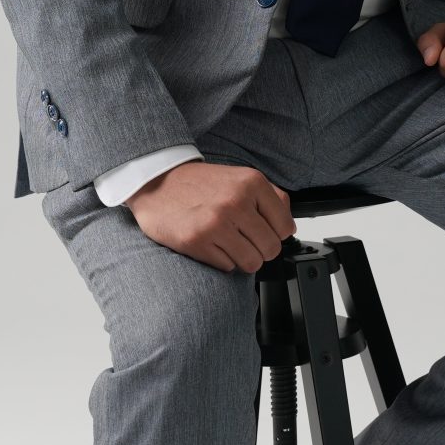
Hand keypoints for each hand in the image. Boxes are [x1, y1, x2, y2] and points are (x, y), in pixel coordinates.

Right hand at [125, 160, 294, 271]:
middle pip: (270, 249)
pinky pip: (227, 266)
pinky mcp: (197, 242)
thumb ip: (270, 197)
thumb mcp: (239, 177)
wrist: (156, 182)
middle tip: (243, 240)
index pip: (285, 227)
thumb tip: (288, 223)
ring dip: (242, 258)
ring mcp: (216, 223)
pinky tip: (210, 244)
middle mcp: (236, 202)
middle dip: (259, 249)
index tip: (262, 231)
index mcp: (251, 183)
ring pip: (252, 262)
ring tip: (227, 243)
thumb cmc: (198, 184)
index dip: (274, 234)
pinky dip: (221, 260)